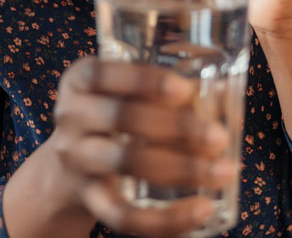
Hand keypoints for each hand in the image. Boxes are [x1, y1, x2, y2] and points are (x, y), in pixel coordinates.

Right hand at [47, 57, 234, 237]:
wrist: (67, 170)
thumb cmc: (111, 119)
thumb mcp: (122, 94)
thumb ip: (162, 91)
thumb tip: (223, 95)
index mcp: (79, 80)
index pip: (103, 74)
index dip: (143, 80)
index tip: (184, 89)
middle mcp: (71, 115)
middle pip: (121, 117)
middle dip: (176, 127)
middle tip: (219, 136)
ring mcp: (76, 159)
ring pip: (127, 163)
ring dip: (182, 168)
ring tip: (223, 171)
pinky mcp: (89, 198)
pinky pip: (124, 215)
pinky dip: (166, 218)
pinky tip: (202, 210)